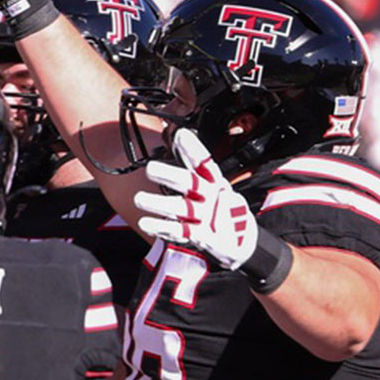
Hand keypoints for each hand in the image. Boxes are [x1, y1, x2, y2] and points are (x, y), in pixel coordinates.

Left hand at [134, 129, 261, 270]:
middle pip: (191, 183)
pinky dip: (163, 228)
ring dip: (160, 204)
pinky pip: (181, 232)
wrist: (241, 244)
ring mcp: (208, 218)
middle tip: (150, 168)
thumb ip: (194, 164)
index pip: (205, 164)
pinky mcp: (205, 238)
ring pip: (181, 208)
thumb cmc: (222, 210)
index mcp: (215, 183)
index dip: (194, 150)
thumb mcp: (212, 186)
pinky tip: (146, 223)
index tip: (181, 136)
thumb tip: (178, 135)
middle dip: (170, 175)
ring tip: (139, 199)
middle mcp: (212, 198)